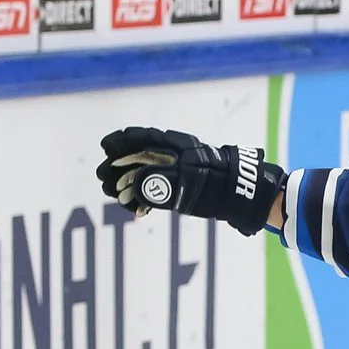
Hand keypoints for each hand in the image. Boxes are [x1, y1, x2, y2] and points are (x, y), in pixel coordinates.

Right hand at [96, 128, 286, 235]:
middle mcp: (173, 157)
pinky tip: (138, 211)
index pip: (141, 137)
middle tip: (105, 181)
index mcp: (174, 146)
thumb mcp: (186, 181)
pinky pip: (155, 191)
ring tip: (116, 197)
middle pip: (136, 157)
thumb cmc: (217, 183)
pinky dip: (144, 199)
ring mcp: (176, 173)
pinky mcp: (181, 190)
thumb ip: (157, 182)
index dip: (120, 142)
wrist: (243, 196)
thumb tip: (131, 188)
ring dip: (127, 186)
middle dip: (118, 168)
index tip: (105, 149)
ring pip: (143, 175)